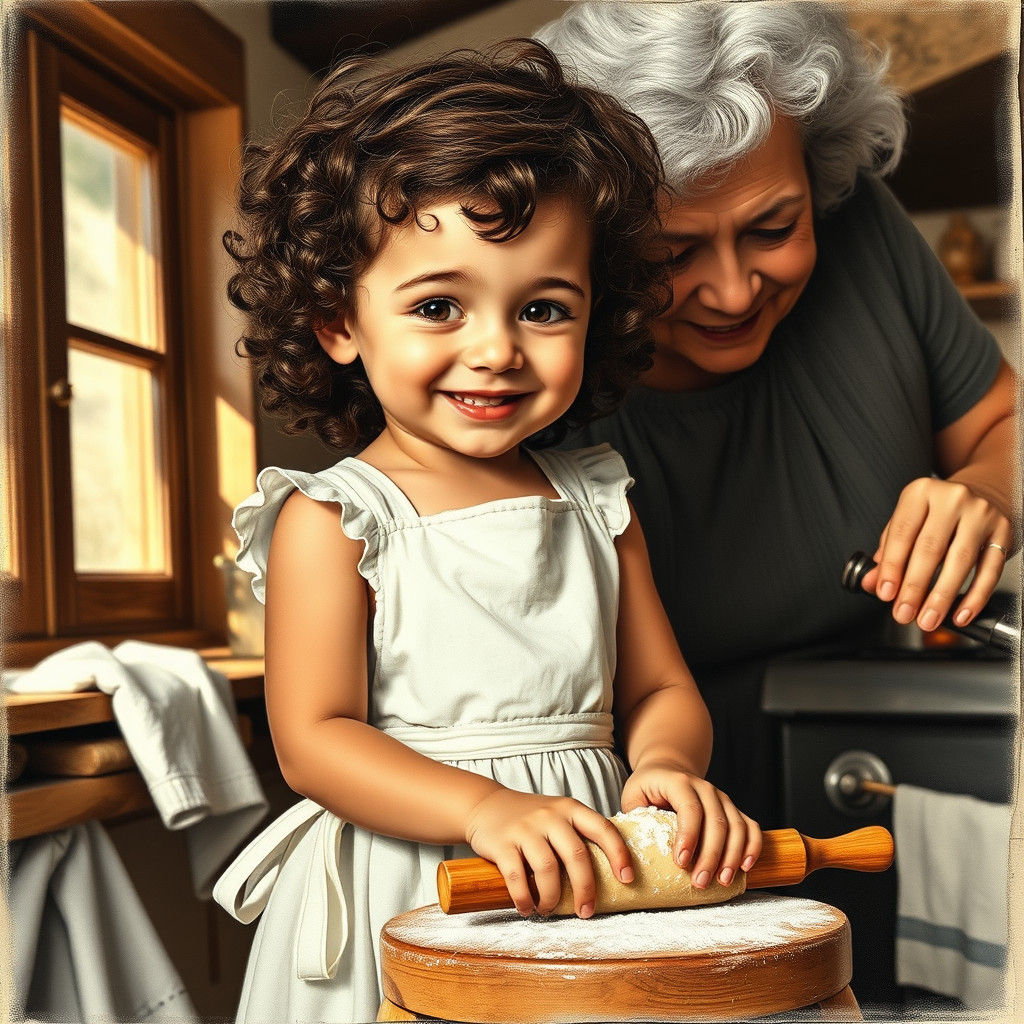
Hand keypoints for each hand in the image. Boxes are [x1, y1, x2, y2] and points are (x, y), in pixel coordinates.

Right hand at [464, 787, 633, 918]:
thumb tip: (608, 876)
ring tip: (549, 909)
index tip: (628, 879)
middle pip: (576, 855)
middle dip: (585, 889)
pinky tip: (527, 908)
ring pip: (547, 869)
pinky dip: (525, 899)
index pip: (602, 828)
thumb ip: (578, 835)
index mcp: (570, 808)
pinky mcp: (502, 843)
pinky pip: (517, 877)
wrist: (486, 805)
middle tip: (586, 912)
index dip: (619, 854)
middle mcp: (550, 815)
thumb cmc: (530, 818)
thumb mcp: (557, 814)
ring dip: (552, 898)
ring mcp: (525, 828)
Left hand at [621, 761, 760, 889]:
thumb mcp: (633, 795)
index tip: (681, 862)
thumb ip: (635, 818)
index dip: (688, 836)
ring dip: (731, 856)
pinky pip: (751, 827)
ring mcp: (722, 798)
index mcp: (679, 782)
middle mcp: (705, 788)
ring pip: (737, 827)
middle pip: (716, 822)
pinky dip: (752, 847)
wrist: (668, 768)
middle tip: (700, 882)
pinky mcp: (733, 809)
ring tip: (721, 881)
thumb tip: (630, 850)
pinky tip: (745, 867)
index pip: (689, 808)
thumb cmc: (648, 787)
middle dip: (710, 856)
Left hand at [859, 477, 1012, 630]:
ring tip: (928, 618)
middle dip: (914, 587)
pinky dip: (975, 597)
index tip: (886, 593)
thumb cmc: (937, 513)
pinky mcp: (1003, 530)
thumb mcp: (908, 522)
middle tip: (904, 613)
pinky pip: (990, 570)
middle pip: (930, 549)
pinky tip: (960, 614)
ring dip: (942, 597)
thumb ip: (888, 552)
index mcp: (920, 492)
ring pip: (960, 561)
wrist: (982, 494)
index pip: (902, 533)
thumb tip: (872, 583)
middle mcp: (951, 498)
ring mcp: (981, 513)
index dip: (892, 567)